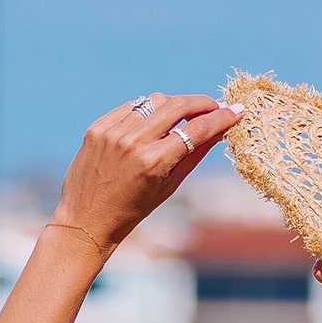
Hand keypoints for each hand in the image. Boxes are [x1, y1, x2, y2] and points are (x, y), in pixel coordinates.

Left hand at [49, 92, 243, 259]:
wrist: (86, 220)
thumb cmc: (132, 211)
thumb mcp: (167, 188)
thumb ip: (192, 157)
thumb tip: (217, 132)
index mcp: (153, 163)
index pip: (195, 131)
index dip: (220, 118)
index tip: (235, 110)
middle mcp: (133, 142)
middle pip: (176, 106)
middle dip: (200, 103)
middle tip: (214, 106)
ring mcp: (113, 132)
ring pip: (154, 102)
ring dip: (173, 106)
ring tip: (182, 116)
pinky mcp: (98, 127)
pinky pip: (130, 108)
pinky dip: (146, 112)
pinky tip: (151, 123)